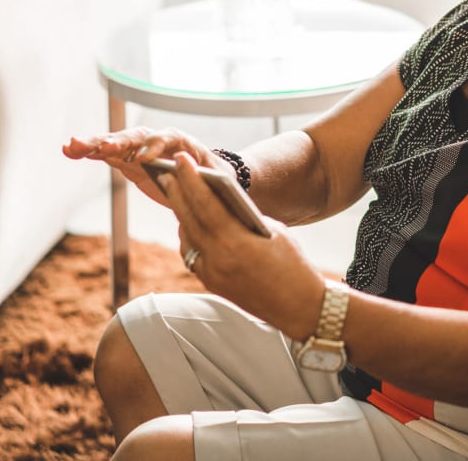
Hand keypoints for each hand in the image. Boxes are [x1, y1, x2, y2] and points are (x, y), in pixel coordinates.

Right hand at [61, 127, 228, 208]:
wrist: (204, 178)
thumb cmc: (214, 179)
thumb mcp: (217, 180)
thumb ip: (205, 178)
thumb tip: (197, 175)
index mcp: (182, 142)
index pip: (168, 138)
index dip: (156, 146)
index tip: (144, 158)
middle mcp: (158, 141)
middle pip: (137, 136)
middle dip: (119, 141)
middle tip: (103, 147)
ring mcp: (140, 149)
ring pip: (116, 142)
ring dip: (95, 143)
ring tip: (72, 146)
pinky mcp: (128, 160)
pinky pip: (107, 153)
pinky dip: (90, 152)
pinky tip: (70, 151)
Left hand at [165, 152, 325, 339]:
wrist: (300, 307)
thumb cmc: (294, 264)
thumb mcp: (273, 231)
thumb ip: (244, 217)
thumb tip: (221, 203)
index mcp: (237, 243)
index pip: (205, 205)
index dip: (191, 180)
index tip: (180, 160)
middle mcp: (218, 260)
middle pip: (189, 219)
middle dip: (177, 192)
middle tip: (167, 171)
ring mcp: (212, 275)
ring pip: (187, 237)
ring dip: (181, 213)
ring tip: (177, 192)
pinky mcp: (211, 284)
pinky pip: (192, 254)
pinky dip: (190, 235)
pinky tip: (190, 222)